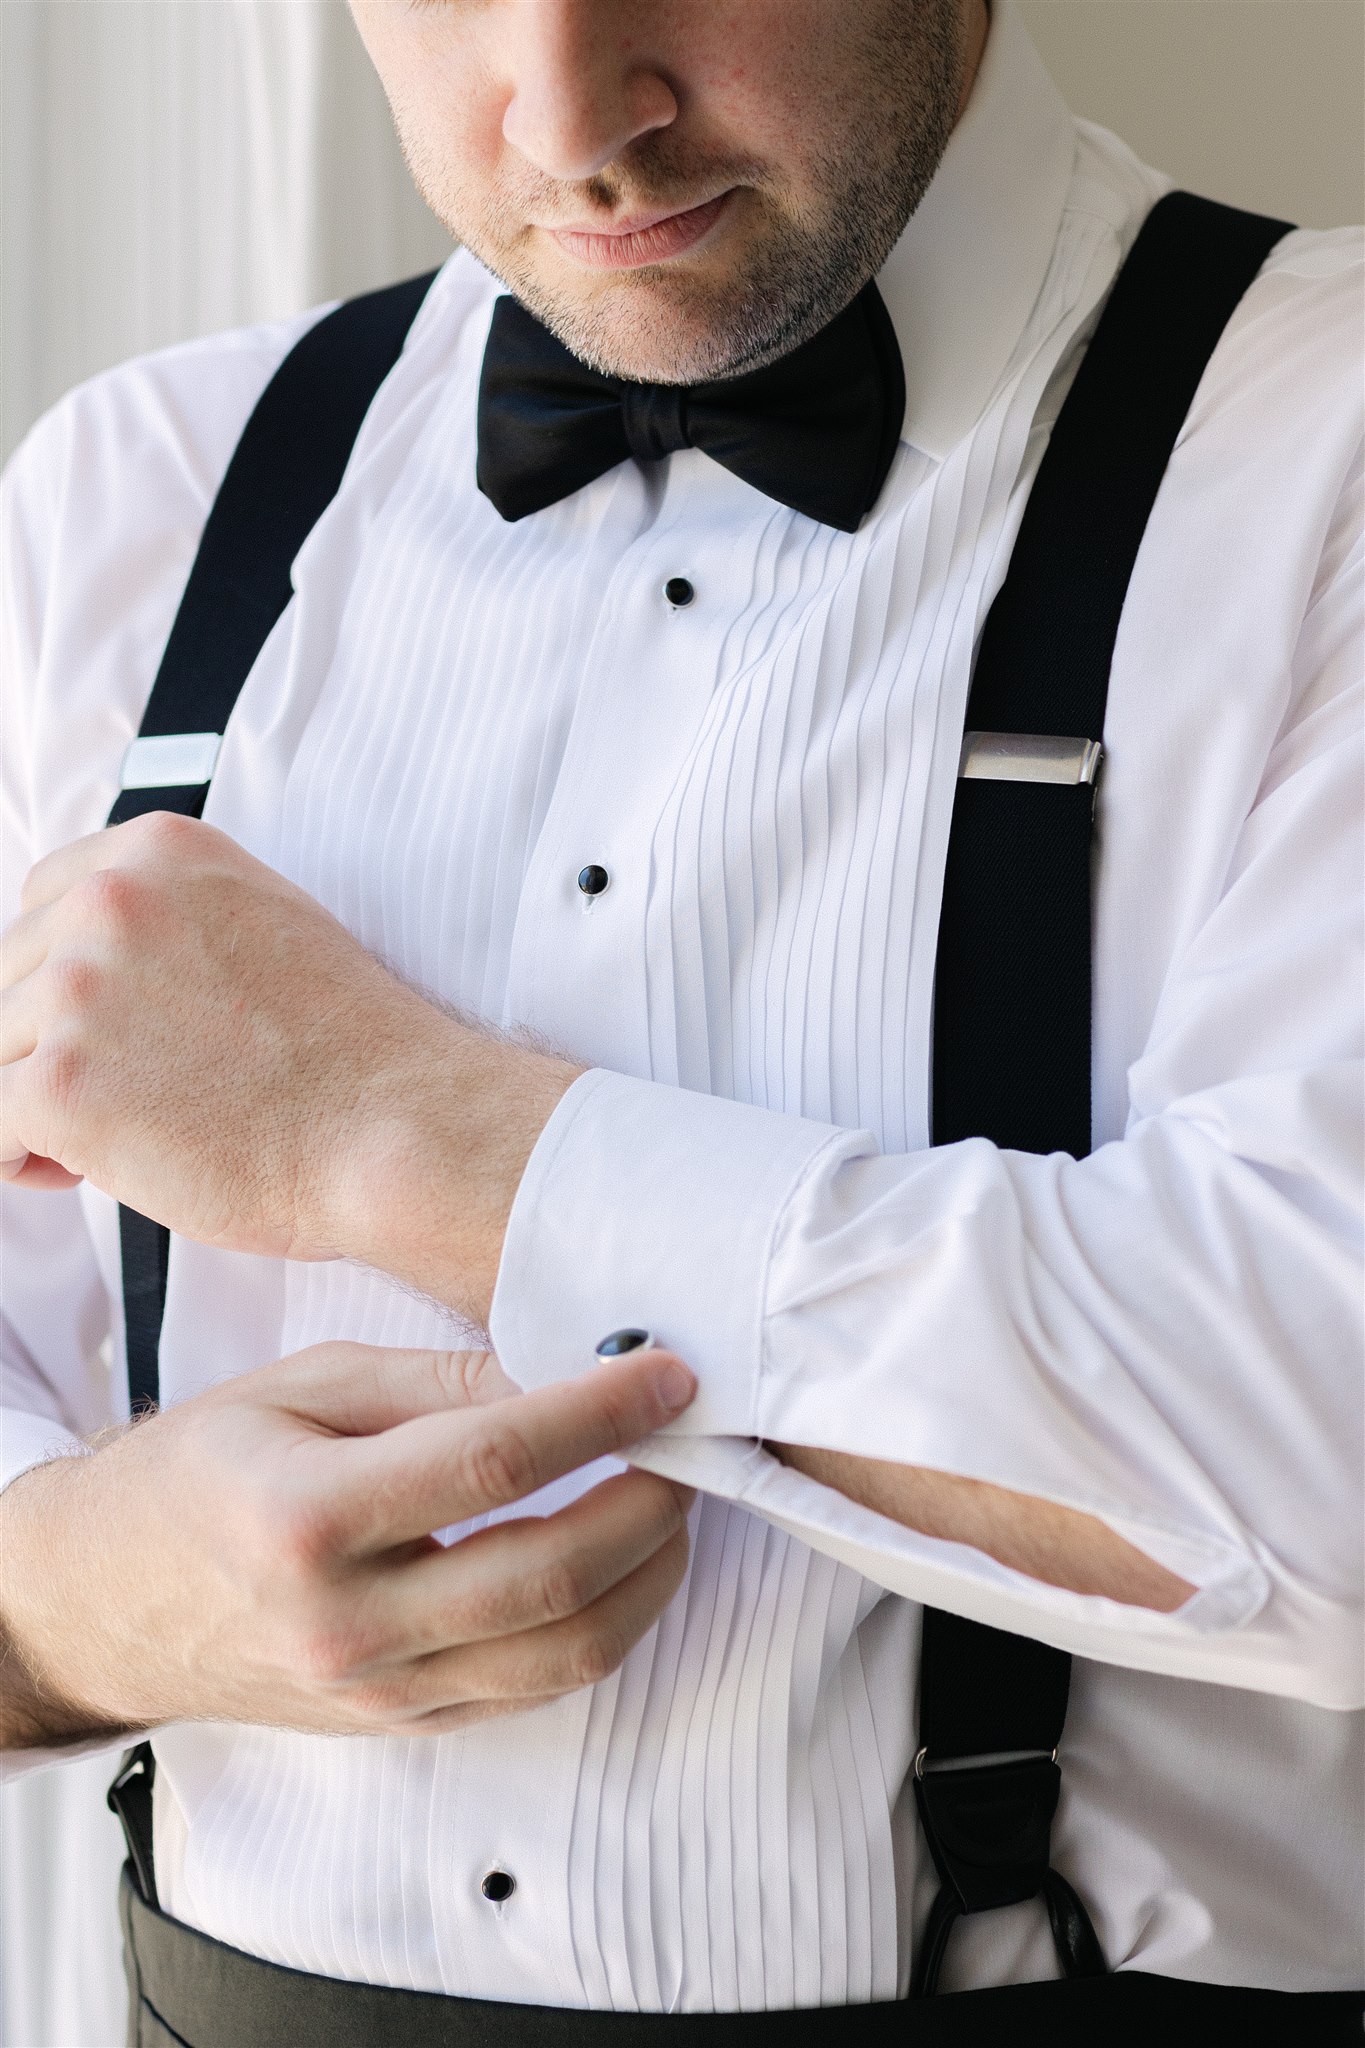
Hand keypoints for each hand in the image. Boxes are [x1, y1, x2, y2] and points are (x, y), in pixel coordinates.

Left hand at [0, 812, 578, 1321]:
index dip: (60, 980)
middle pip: (7, 981)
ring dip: (37, 1102)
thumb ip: (174, 926)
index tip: (102, 1030)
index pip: (41, 904)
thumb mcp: (264, 927)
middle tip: (127, 1095)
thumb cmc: (352, 1056)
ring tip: (116, 1136)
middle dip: (49, 1045)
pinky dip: (19, 1157)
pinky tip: (84, 1169)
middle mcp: (110, 904)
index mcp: (161, 854)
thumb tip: (101, 980)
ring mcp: (78, 991)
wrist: (396, 1128)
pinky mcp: (59, 1085)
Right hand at [0, 1342, 696, 1745]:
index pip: (497, 1463)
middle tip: (689, 1439)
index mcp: (308, 1519)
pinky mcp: (405, 1726)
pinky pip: (535, 1689)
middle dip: (652, 1500)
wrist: (108, 1601)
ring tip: (671, 1499)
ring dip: (650, 1575)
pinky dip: (601, 1625)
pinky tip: (620, 1561)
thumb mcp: (300, 1386)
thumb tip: (560, 1369)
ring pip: (565, 1655)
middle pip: (553, 1575)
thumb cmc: (201, 1473)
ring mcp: (380, 1692)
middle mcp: (349, 1624)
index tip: (667, 1375)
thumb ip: (434, 1380)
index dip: (602, 1414)